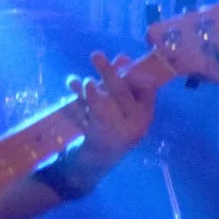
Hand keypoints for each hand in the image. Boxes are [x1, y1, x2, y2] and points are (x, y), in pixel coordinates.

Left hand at [56, 58, 158, 192]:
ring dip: (92, 92)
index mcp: (145, 116)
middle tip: (95, 55)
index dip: (134, 73)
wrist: (94, 164)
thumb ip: (124, 84)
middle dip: (109, 74)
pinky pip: (86, 116)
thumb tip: (122, 57)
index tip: (122, 58)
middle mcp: (134, 126)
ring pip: (104, 107)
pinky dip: (78, 100)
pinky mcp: (95, 139)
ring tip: (83, 80)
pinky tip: (72, 84)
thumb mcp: (123, 108)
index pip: (146, 89)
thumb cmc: (112, 128)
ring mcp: (115, 135)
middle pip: (123, 95)